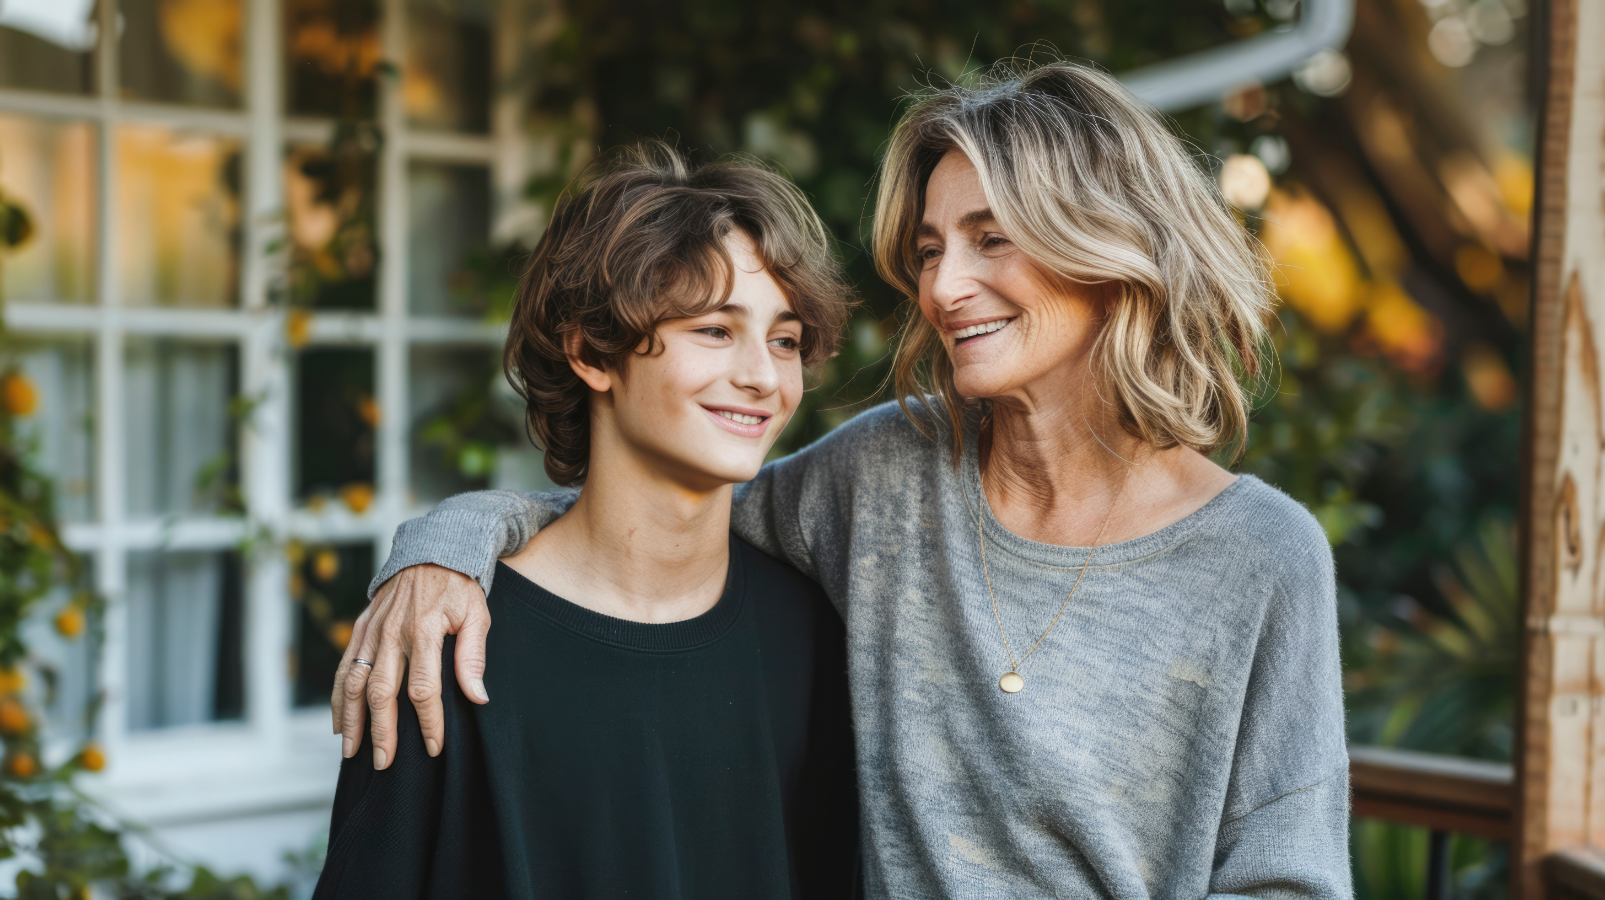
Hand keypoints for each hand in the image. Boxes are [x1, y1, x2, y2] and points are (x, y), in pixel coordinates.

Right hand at [332, 564, 490, 769]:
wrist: (432, 550)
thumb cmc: (460, 586)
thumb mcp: (478, 615)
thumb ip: (473, 657)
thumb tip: (477, 697)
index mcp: (424, 631)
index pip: (424, 688)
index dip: (429, 722)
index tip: (434, 748)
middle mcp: (392, 633)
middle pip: (382, 692)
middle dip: (382, 732)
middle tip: (385, 763)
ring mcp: (372, 631)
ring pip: (355, 683)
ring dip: (352, 720)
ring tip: (352, 753)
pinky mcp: (361, 628)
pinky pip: (345, 667)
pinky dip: (339, 697)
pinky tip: (339, 722)